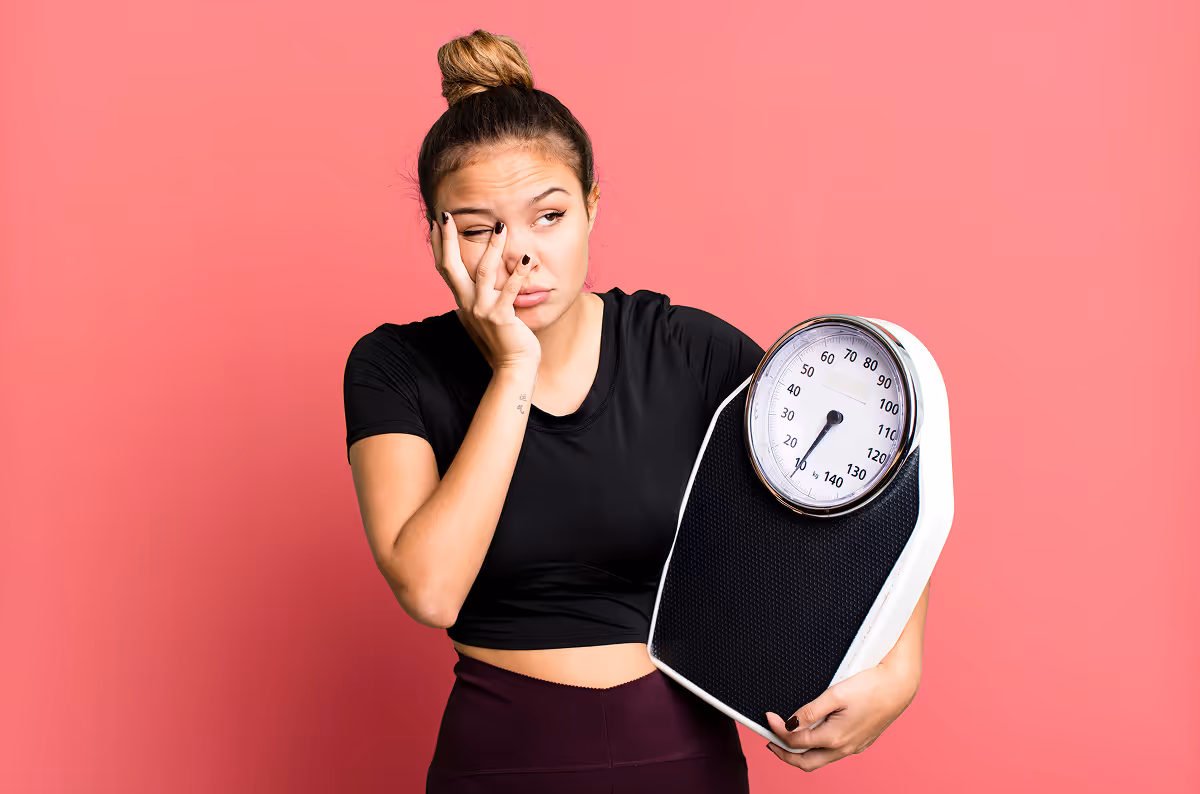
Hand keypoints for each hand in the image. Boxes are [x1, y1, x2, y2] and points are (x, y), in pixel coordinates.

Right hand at [430, 212, 539, 369]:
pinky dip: (519, 272)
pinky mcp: (501, 317)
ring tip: (500, 226)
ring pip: (484, 272)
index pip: (444, 268)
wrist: (512, 366)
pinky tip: (527, 257)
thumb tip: (477, 280)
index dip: (438, 245)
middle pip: (451, 266)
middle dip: (447, 240)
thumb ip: (479, 296)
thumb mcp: (485, 313)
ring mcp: (483, 310)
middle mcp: (468, 304)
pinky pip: (510, 290)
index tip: (435, 223)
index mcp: (463, 301)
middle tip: (446, 216)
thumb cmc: (503, 339)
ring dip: (492, 247)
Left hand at [763, 659, 919, 771]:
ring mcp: (854, 747)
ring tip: (788, 737)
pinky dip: (818, 748)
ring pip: (821, 759)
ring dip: (801, 752)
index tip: (768, 717)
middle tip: (770, 741)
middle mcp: (844, 748)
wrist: (900, 686)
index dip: (777, 730)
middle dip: (785, 755)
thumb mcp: (835, 695)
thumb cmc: (871, 686)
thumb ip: (809, 712)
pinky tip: (814, 734)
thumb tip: (789, 725)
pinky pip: (834, 753)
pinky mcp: (861, 742)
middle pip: (806, 763)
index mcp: (835, 738)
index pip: (795, 742)